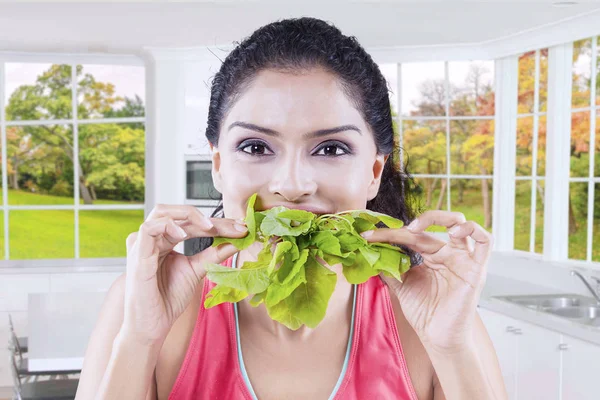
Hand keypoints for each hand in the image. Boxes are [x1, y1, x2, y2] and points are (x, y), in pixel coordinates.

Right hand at [121, 205, 247, 345]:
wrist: (153, 325)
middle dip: (211, 219)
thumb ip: (214, 254)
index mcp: (166, 240)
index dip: (218, 223)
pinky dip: (168, 226)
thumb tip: (238, 240)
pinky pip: (148, 228)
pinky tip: (184, 233)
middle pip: (181, 214)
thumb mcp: (197, 271)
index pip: (193, 222)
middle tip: (235, 227)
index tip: (241, 227)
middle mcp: (153, 238)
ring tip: (210, 227)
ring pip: (163, 212)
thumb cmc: (168, 299)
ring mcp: (142, 244)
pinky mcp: (136, 254)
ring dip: (190, 215)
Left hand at [361, 210, 492, 352]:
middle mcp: (448, 253)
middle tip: (388, 233)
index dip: (389, 234)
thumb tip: (370, 251)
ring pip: (459, 222)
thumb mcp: (400, 285)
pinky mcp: (476, 268)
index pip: (412, 235)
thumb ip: (389, 267)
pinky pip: (485, 240)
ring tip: (416, 228)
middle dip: (404, 227)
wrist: (437, 337)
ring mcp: (463, 258)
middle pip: (430, 227)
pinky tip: (452, 233)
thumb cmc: (424, 312)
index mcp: (432, 255)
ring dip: (439, 218)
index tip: (367, 237)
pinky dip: (471, 229)